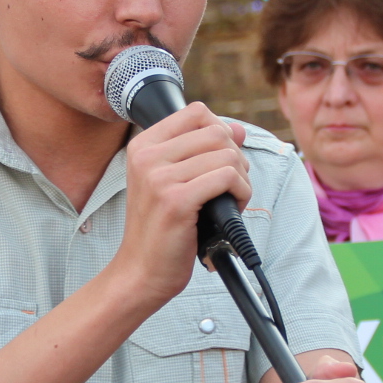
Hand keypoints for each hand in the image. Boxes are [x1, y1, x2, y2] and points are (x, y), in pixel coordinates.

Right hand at [109, 102, 250, 305]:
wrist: (142, 270)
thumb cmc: (161, 228)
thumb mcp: (174, 181)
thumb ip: (203, 150)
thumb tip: (238, 128)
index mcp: (143, 146)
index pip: (196, 112)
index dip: (220, 132)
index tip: (220, 159)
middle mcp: (147, 157)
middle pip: (216, 132)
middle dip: (235, 158)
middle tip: (229, 186)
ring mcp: (159, 178)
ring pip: (226, 154)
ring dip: (241, 179)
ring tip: (229, 199)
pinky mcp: (176, 200)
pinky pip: (227, 177)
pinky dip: (240, 192)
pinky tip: (231, 208)